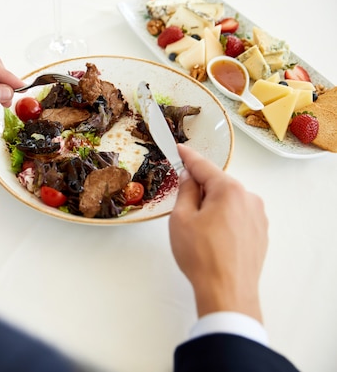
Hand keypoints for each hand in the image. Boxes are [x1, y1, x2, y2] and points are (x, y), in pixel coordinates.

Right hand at [169, 144, 267, 322]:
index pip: (204, 166)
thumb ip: (185, 192)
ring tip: (197, 231)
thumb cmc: (201, 255)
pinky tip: (212, 240)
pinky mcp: (260, 234)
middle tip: (181, 206)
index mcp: (230, 190)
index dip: (188, 157)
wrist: (227, 292)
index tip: (179, 148)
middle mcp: (249, 198)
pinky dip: (224, 221)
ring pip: (228, 202)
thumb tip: (189, 178)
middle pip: (218, 185)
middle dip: (200, 190)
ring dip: (212, 207)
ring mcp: (258, 217)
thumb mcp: (182, 219)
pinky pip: (238, 217)